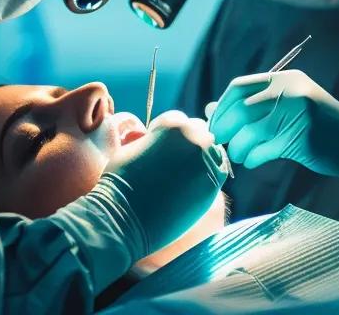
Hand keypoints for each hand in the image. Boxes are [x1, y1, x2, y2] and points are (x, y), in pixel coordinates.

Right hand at [99, 111, 227, 254]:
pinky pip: (218, 171)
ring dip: (201, 158)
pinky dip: (208, 175)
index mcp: (172, 125)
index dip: (170, 134)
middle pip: (200, 133)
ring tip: (183, 175)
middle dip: (188, 143)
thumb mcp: (130, 147)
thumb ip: (149, 137)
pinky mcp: (213, 184)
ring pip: (212, 151)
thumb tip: (153, 136)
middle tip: (176, 162)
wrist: (125, 217)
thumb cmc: (120, 183)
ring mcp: (206, 161)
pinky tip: (191, 186)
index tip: (164, 147)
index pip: (180, 120)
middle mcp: (194, 138)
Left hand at [204, 70, 338, 176]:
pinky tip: (254, 161)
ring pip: (251, 131)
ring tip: (240, 155)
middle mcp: (291, 92)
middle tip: (219, 141)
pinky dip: (254, 157)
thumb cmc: (315, 125)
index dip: (222, 107)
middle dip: (224, 127)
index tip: (215, 124)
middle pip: (242, 108)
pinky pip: (266, 149)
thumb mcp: (284, 108)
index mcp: (284, 79)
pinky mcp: (303, 138)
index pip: (239, 88)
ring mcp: (298, 114)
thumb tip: (209, 110)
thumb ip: (251, 107)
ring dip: (239, 147)